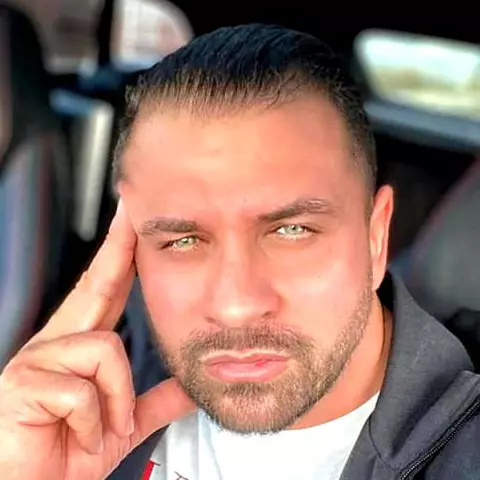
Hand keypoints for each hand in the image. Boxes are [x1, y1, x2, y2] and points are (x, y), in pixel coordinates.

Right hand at [0, 201, 195, 479]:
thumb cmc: (64, 452)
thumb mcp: (120, 422)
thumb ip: (154, 401)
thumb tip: (190, 386)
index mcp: (77, 348)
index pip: (104, 290)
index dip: (120, 255)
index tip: (130, 222)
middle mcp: (55, 344)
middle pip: (94, 284)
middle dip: (116, 246)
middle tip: (130, 207)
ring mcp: (37, 360)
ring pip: (105, 350)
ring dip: (114, 401)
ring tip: (101, 427)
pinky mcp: (23, 383)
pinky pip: (85, 390)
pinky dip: (94, 422)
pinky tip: (77, 436)